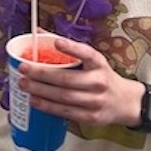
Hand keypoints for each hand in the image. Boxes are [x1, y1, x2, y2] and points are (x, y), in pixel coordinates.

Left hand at [17, 37, 142, 127]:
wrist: (125, 102)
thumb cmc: (102, 77)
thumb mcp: (92, 60)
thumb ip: (68, 48)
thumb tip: (40, 34)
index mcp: (99, 64)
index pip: (86, 53)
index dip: (71, 48)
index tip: (57, 42)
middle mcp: (99, 82)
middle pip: (67, 79)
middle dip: (42, 74)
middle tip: (25, 69)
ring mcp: (95, 101)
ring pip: (64, 97)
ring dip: (41, 91)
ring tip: (25, 85)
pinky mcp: (90, 117)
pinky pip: (65, 111)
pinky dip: (48, 106)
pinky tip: (36, 101)